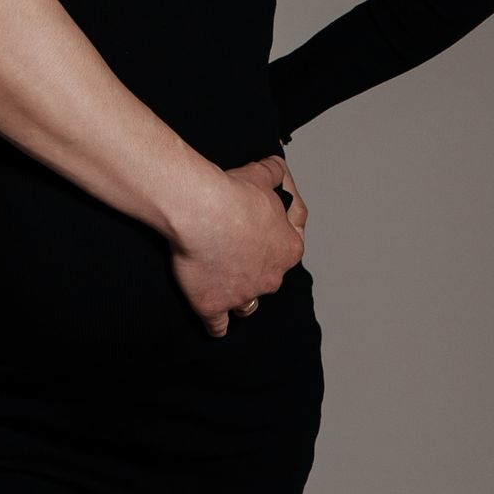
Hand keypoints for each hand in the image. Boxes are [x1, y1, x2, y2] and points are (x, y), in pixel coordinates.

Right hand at [168, 154, 305, 338]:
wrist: (201, 210)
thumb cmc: (233, 194)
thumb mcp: (261, 175)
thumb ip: (273, 174)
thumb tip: (276, 168)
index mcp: (288, 248)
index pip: (292, 243)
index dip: (278, 234)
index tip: (263, 227)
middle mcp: (271, 277)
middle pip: (270, 278)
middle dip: (257, 268)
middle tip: (235, 249)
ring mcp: (242, 294)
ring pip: (248, 305)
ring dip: (241, 297)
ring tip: (226, 284)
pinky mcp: (213, 306)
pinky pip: (219, 326)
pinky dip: (217, 325)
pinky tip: (214, 323)